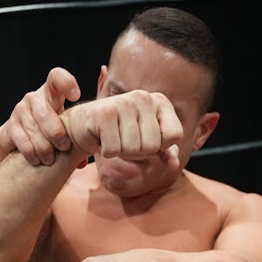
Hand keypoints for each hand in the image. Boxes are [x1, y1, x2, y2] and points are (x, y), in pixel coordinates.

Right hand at [5, 68, 81, 165]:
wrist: (20, 142)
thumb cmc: (52, 135)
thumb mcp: (67, 130)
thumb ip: (80, 136)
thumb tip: (91, 150)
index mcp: (52, 94)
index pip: (57, 77)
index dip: (66, 83)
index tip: (76, 96)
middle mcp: (34, 98)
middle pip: (45, 112)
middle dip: (56, 132)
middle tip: (64, 146)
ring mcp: (20, 111)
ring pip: (34, 129)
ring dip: (44, 147)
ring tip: (50, 159)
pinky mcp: (10, 127)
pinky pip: (22, 140)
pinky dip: (31, 153)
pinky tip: (37, 161)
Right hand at [64, 91, 181, 167]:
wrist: (87, 125)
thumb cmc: (122, 134)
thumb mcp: (148, 143)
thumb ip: (166, 153)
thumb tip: (174, 164)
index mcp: (160, 101)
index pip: (175, 135)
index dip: (161, 146)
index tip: (147, 137)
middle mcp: (144, 97)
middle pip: (152, 145)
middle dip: (138, 151)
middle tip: (125, 139)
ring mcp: (124, 102)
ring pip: (133, 149)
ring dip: (121, 152)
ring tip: (114, 137)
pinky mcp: (104, 113)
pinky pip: (113, 150)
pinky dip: (107, 151)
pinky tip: (103, 138)